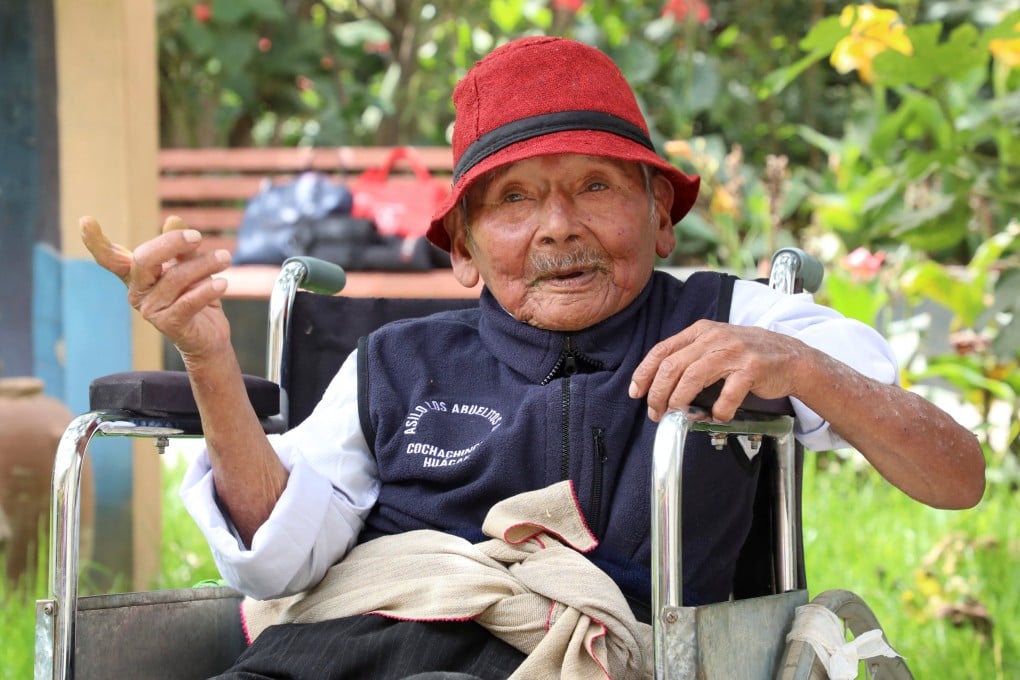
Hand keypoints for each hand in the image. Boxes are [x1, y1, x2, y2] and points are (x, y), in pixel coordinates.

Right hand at [80, 215, 233, 359]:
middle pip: (144, 259)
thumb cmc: (195, 296)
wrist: (209, 337)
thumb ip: (181, 248)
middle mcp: (137, 291)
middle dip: (171, 242)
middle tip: (198, 236)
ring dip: (204, 265)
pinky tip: (223, 282)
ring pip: (175, 278)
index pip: (111, 258)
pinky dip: (207, 290)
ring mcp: (151, 310)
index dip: (96, 242)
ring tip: (225, 257)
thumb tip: (174, 219)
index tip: (85, 220)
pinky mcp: (169, 325)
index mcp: (137, 275)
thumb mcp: (189, 267)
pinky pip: (188, 302)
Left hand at [628, 319, 806, 421]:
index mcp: (701, 331)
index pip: (662, 350)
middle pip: (672, 366)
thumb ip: (690, 357)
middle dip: (658, 393)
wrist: (791, 358)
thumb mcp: (716, 345)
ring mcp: (734, 352)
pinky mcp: (752, 368)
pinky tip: (717, 416)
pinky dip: (718, 410)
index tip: (636, 392)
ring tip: (677, 416)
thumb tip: (659, 384)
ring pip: (692, 377)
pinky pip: (727, 394)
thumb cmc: (747, 356)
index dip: (644, 373)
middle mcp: (714, 338)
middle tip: (656, 413)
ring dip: (679, 401)